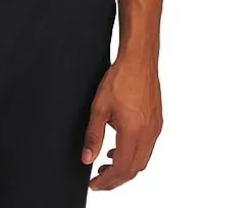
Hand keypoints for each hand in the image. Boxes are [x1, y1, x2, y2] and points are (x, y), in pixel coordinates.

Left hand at [81, 53, 162, 190]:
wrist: (139, 60)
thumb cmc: (121, 78)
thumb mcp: (99, 107)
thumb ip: (93, 136)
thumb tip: (87, 158)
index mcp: (134, 132)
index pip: (121, 169)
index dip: (107, 181)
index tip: (94, 184)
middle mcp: (149, 134)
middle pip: (134, 170)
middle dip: (116, 179)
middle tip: (99, 179)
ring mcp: (155, 129)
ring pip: (142, 161)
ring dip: (126, 168)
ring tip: (107, 165)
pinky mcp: (157, 122)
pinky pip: (148, 148)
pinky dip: (134, 155)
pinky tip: (121, 148)